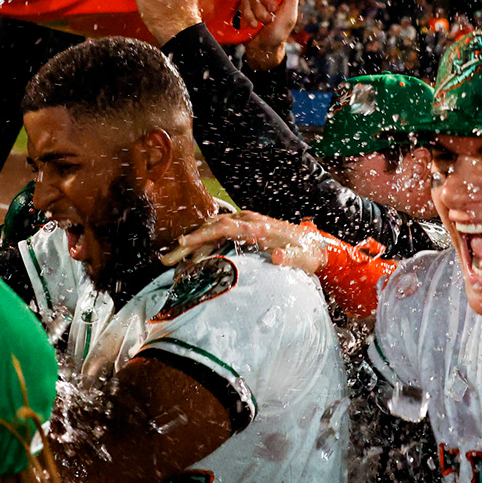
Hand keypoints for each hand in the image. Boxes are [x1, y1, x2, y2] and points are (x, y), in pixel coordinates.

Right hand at [163, 211, 326, 274]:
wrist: (314, 244)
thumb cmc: (306, 253)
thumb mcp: (300, 258)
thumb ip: (288, 257)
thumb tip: (276, 254)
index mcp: (257, 228)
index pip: (223, 228)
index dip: (201, 235)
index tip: (183, 244)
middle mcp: (249, 222)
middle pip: (211, 227)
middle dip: (188, 243)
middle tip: (167, 259)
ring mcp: (247, 224)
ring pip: (213, 230)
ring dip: (193, 244)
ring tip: (173, 261)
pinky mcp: (246, 229)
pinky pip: (220, 234)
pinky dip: (205, 244)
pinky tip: (194, 257)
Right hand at [241, 0, 300, 68]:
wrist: (263, 48)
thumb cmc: (279, 32)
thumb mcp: (289, 15)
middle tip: (272, 11)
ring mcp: (256, 0)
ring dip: (260, 12)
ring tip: (264, 23)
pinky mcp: (245, 8)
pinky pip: (244, 4)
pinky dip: (250, 16)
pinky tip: (253, 25)